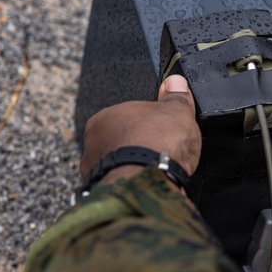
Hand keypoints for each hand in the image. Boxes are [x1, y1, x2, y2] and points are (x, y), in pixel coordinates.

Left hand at [81, 75, 201, 185]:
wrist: (147, 181)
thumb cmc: (157, 144)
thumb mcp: (177, 112)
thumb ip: (176, 97)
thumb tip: (175, 81)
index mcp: (106, 116)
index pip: (128, 117)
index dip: (149, 124)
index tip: (162, 133)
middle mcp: (94, 141)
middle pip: (121, 140)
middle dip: (138, 146)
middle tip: (160, 152)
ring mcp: (94, 168)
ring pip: (117, 164)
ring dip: (133, 167)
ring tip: (155, 171)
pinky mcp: (100, 190)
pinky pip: (118, 183)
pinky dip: (131, 183)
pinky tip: (147, 184)